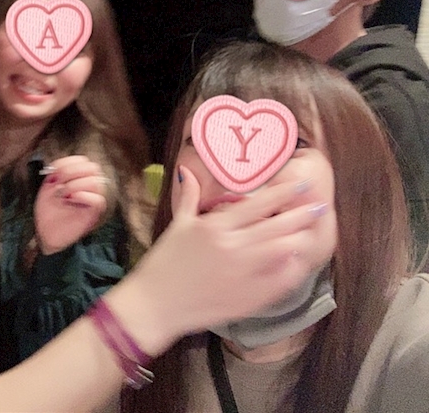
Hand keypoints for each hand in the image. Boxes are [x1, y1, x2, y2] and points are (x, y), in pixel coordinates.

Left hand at [34, 156, 109, 254]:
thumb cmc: (48, 211)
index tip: (53, 171)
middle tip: (58, 181)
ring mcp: (92, 200)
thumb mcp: (48, 187)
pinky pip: (98, 200)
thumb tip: (61, 166)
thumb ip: (56, 174)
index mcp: (78, 179)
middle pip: (93, 168)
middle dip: (72, 171)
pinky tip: (71, 199)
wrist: (45, 233)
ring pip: (96, 182)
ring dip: (76, 184)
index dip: (68, 162)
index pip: (83, 160)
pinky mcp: (93, 214)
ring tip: (63, 194)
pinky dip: (83, 195)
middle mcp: (88, 188)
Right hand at [108, 165, 331, 353]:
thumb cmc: (164, 263)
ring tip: (311, 233)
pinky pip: (280, 281)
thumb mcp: (177, 225)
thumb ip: (190, 198)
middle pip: (278, 226)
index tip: (302, 186)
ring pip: (284, 252)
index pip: (258, 204)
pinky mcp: (248, 297)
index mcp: (216, 227)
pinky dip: (292, 269)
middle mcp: (233, 247)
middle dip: (302, 215)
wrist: (156, 304)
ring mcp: (243, 274)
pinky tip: (297, 261)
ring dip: (301, 240)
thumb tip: (188, 171)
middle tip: (319, 207)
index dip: (284, 194)